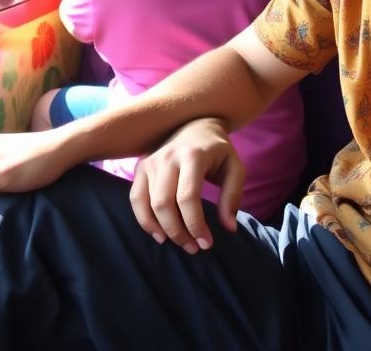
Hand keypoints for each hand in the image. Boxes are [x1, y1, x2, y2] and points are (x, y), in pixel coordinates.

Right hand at [129, 118, 244, 253]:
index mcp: (193, 155)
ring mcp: (151, 160)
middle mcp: (168, 156)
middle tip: (194, 248)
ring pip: (148, 204)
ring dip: (162, 230)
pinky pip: (135, 198)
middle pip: (164, 204)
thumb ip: (233, 195)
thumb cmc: (218, 150)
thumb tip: (228, 227)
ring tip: (180, 243)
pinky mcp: (141, 166)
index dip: (195, 225)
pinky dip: (144, 220)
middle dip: (178, 232)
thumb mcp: (235, 167)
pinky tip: (159, 234)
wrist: (196, 123)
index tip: (206, 243)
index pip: (188, 197)